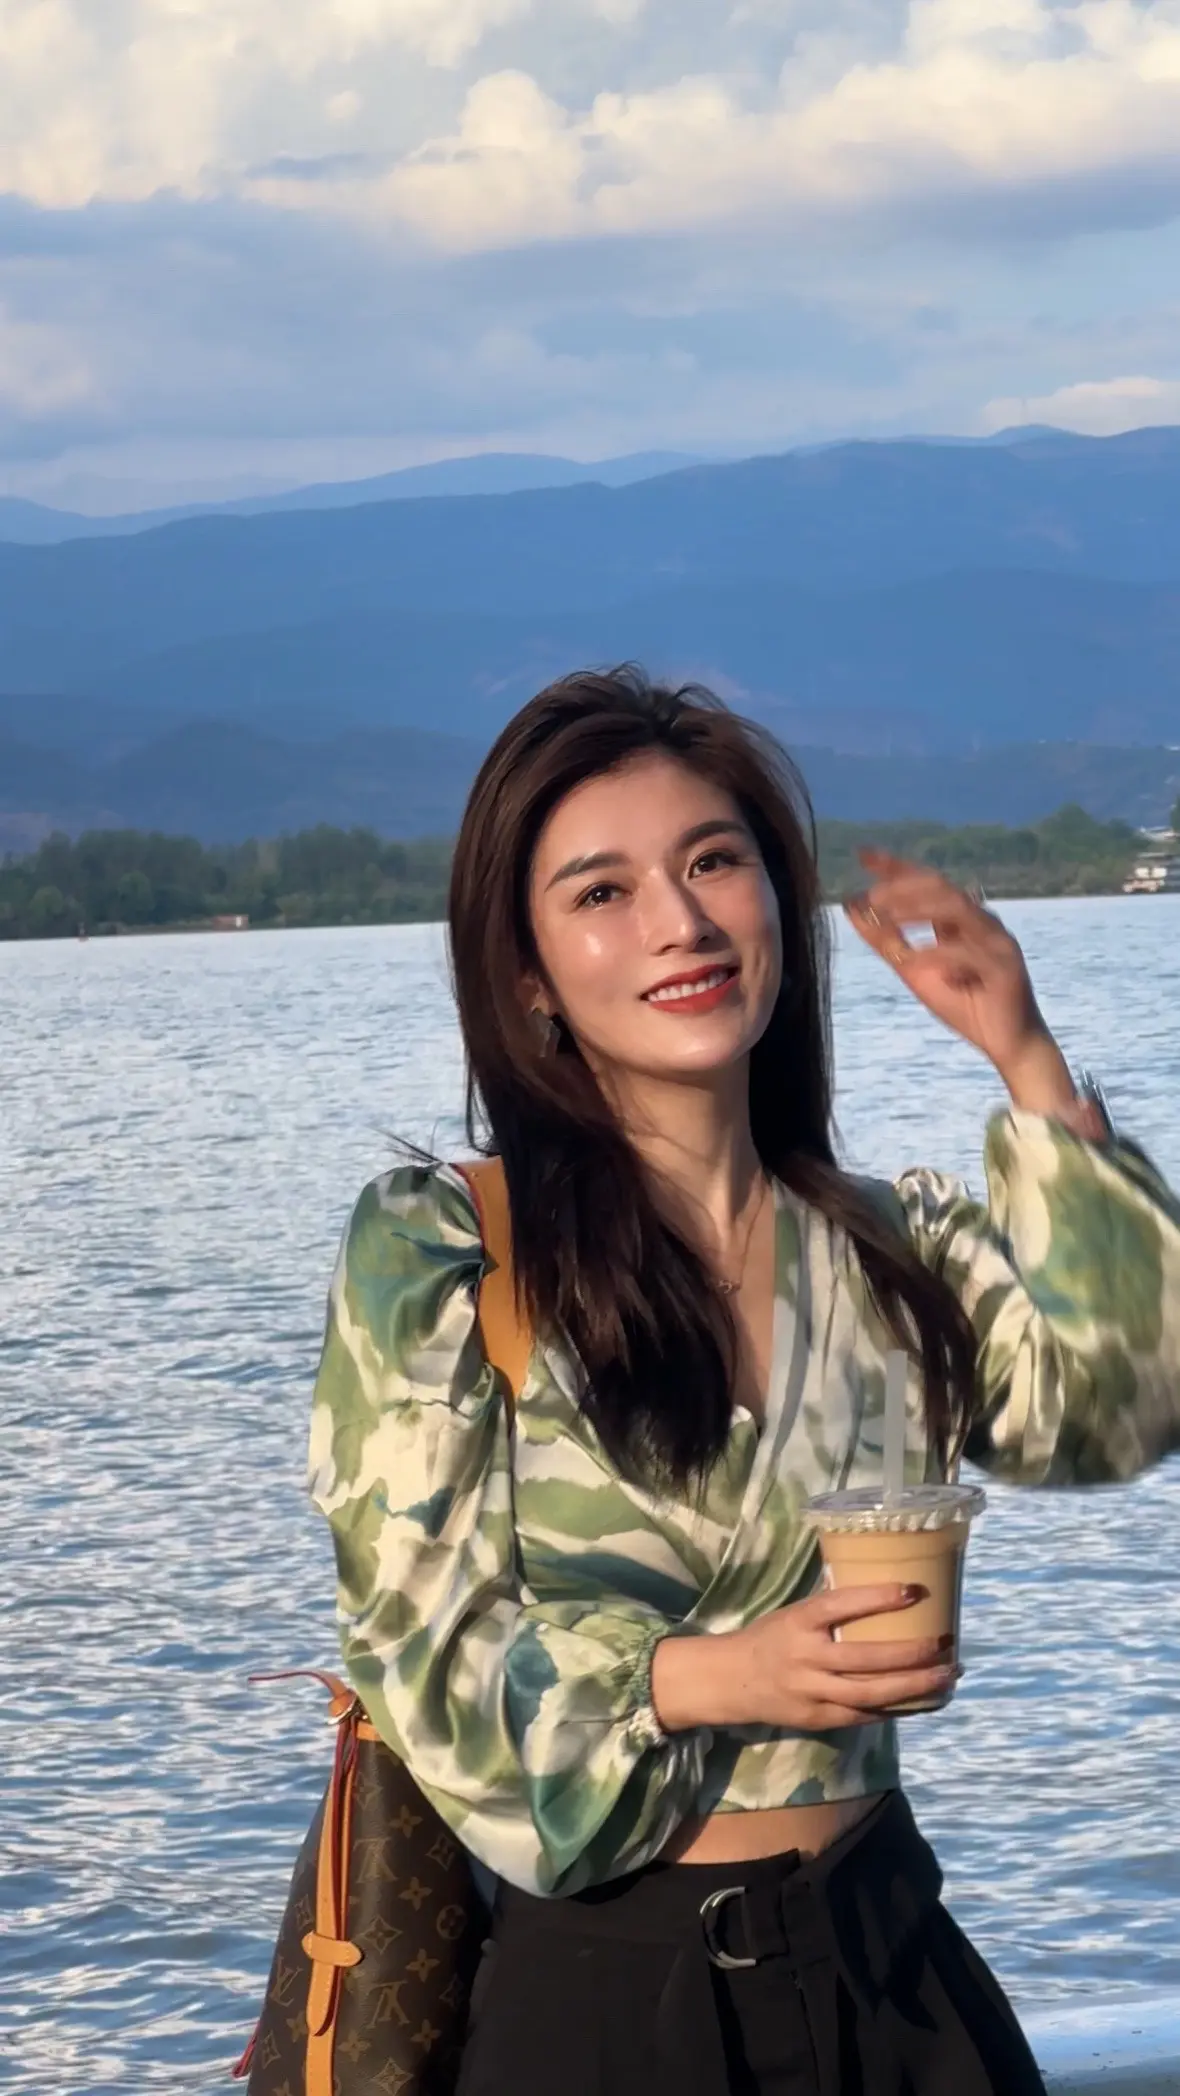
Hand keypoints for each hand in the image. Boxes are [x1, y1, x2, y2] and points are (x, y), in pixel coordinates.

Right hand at [652, 1586, 958, 1733]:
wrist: (731, 1681)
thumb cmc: (771, 1638)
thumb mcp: (794, 1613)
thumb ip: (832, 1611)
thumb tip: (887, 1594)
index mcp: (799, 1621)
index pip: (841, 1605)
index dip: (876, 1598)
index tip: (912, 1590)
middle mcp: (806, 1658)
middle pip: (865, 1659)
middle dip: (911, 1653)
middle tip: (946, 1642)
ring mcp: (813, 1693)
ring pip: (871, 1693)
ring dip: (914, 1685)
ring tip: (947, 1675)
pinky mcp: (820, 1719)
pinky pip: (865, 1715)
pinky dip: (897, 1708)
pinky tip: (924, 1700)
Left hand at [843, 847, 1074, 1105]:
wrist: (1008, 1044)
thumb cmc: (965, 1005)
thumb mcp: (913, 970)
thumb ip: (885, 940)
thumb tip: (851, 906)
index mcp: (960, 920)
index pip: (926, 883)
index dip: (895, 867)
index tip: (863, 854)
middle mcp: (981, 922)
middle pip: (941, 887)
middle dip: (903, 886)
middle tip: (870, 895)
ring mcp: (997, 941)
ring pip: (957, 909)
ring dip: (918, 908)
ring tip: (885, 914)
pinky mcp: (1006, 967)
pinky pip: (969, 952)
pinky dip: (938, 953)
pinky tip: (913, 959)